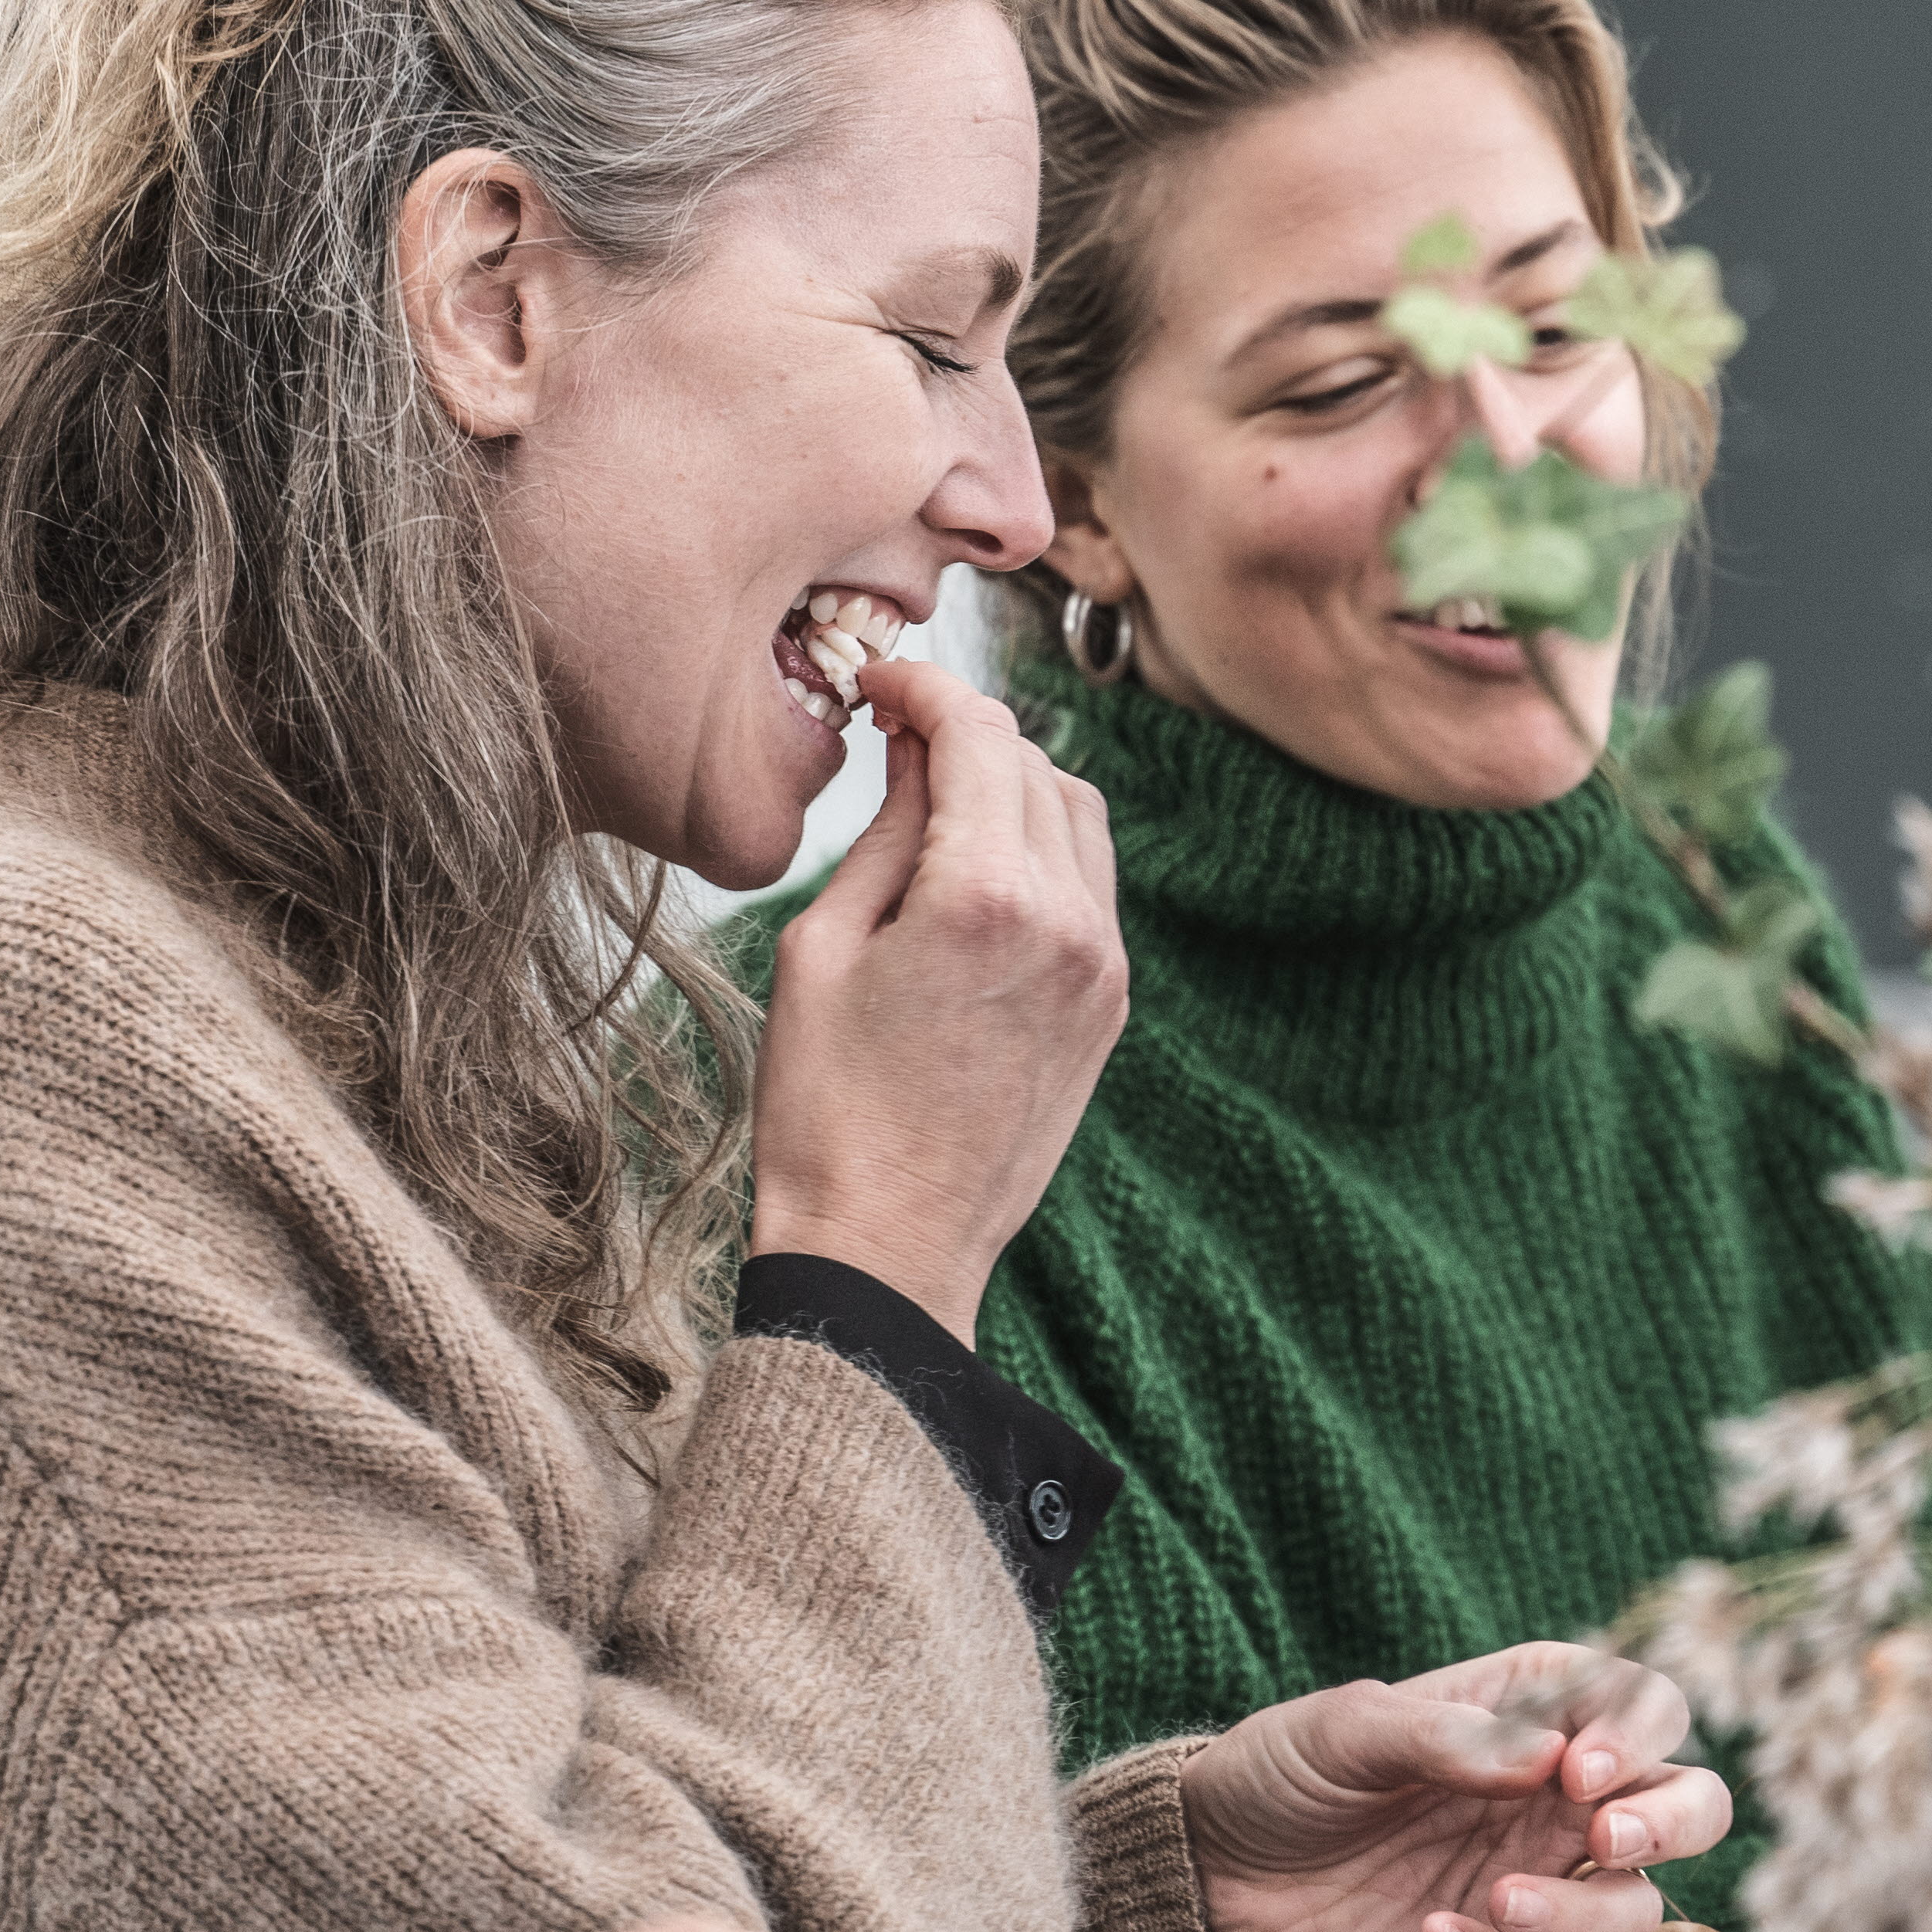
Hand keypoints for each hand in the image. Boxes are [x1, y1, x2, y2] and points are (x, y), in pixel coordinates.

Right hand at [750, 659, 1123, 1339]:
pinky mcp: (1109, 1007)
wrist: (888, 1249)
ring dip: (1013, 784)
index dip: (924, 687)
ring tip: (935, 798)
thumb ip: (882, 831)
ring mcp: (1101, 967)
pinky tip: (974, 869)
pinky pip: (1089, 886)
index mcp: (985, 895)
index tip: (879, 682)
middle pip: (1033, 763)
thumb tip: (912, 751)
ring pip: (1078, 817)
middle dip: (965, 732)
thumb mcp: (822, 947)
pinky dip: (1042, 848)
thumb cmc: (826, 1110)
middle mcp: (1066, 920)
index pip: (976, 733)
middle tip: (894, 734)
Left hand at [1181, 1643, 1734, 1931]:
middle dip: (1673, 1820)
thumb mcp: (1343, 1731)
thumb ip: (1442, 1736)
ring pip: (1633, 1907)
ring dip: (1582, 1909)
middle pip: (1685, 1805)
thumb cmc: (1280, 1772)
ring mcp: (1531, 1880)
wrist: (1208, 1876)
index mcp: (1526, 1713)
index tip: (1578, 1766)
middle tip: (1605, 1836)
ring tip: (1493, 1899)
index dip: (1636, 1731)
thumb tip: (1546, 1754)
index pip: (1639, 1704)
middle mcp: (1550, 1797)